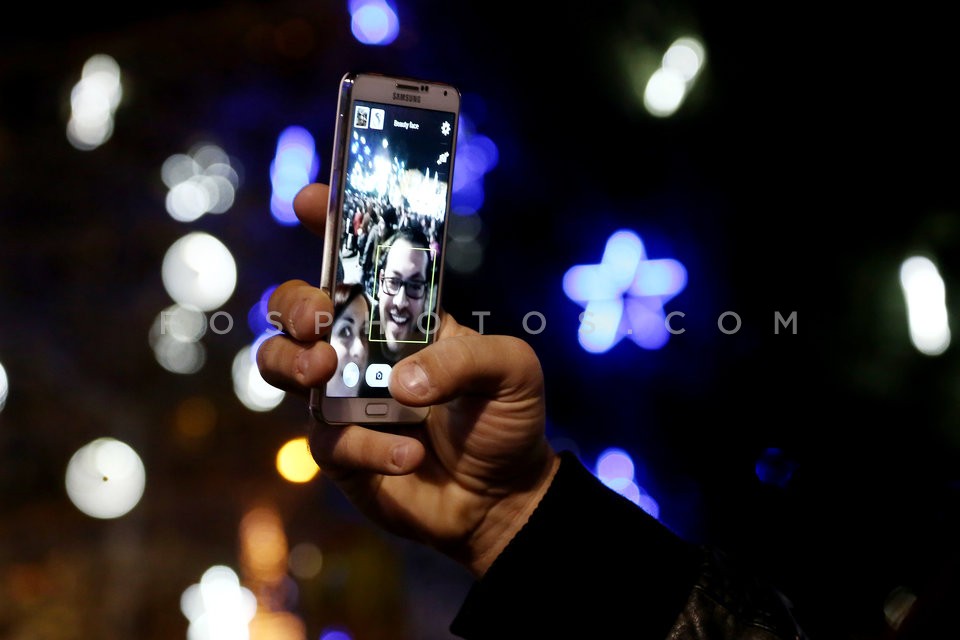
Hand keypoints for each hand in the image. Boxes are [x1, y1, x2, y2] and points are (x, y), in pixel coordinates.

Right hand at [257, 184, 558, 576]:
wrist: (504, 499)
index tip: (308, 200)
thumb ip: (467, 358)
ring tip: (326, 372)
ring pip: (279, 366)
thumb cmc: (507, 421)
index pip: (358, 261)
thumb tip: (402, 382)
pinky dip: (367, 447)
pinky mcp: (341, 452)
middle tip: (318, 323)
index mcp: (401, 317)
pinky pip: (327, 441)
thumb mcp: (512, 371)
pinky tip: (409, 456)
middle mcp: (362, 351)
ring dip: (292, 362)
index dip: (328, 224)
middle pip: (294, 308)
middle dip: (293, 305)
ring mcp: (343, 400)